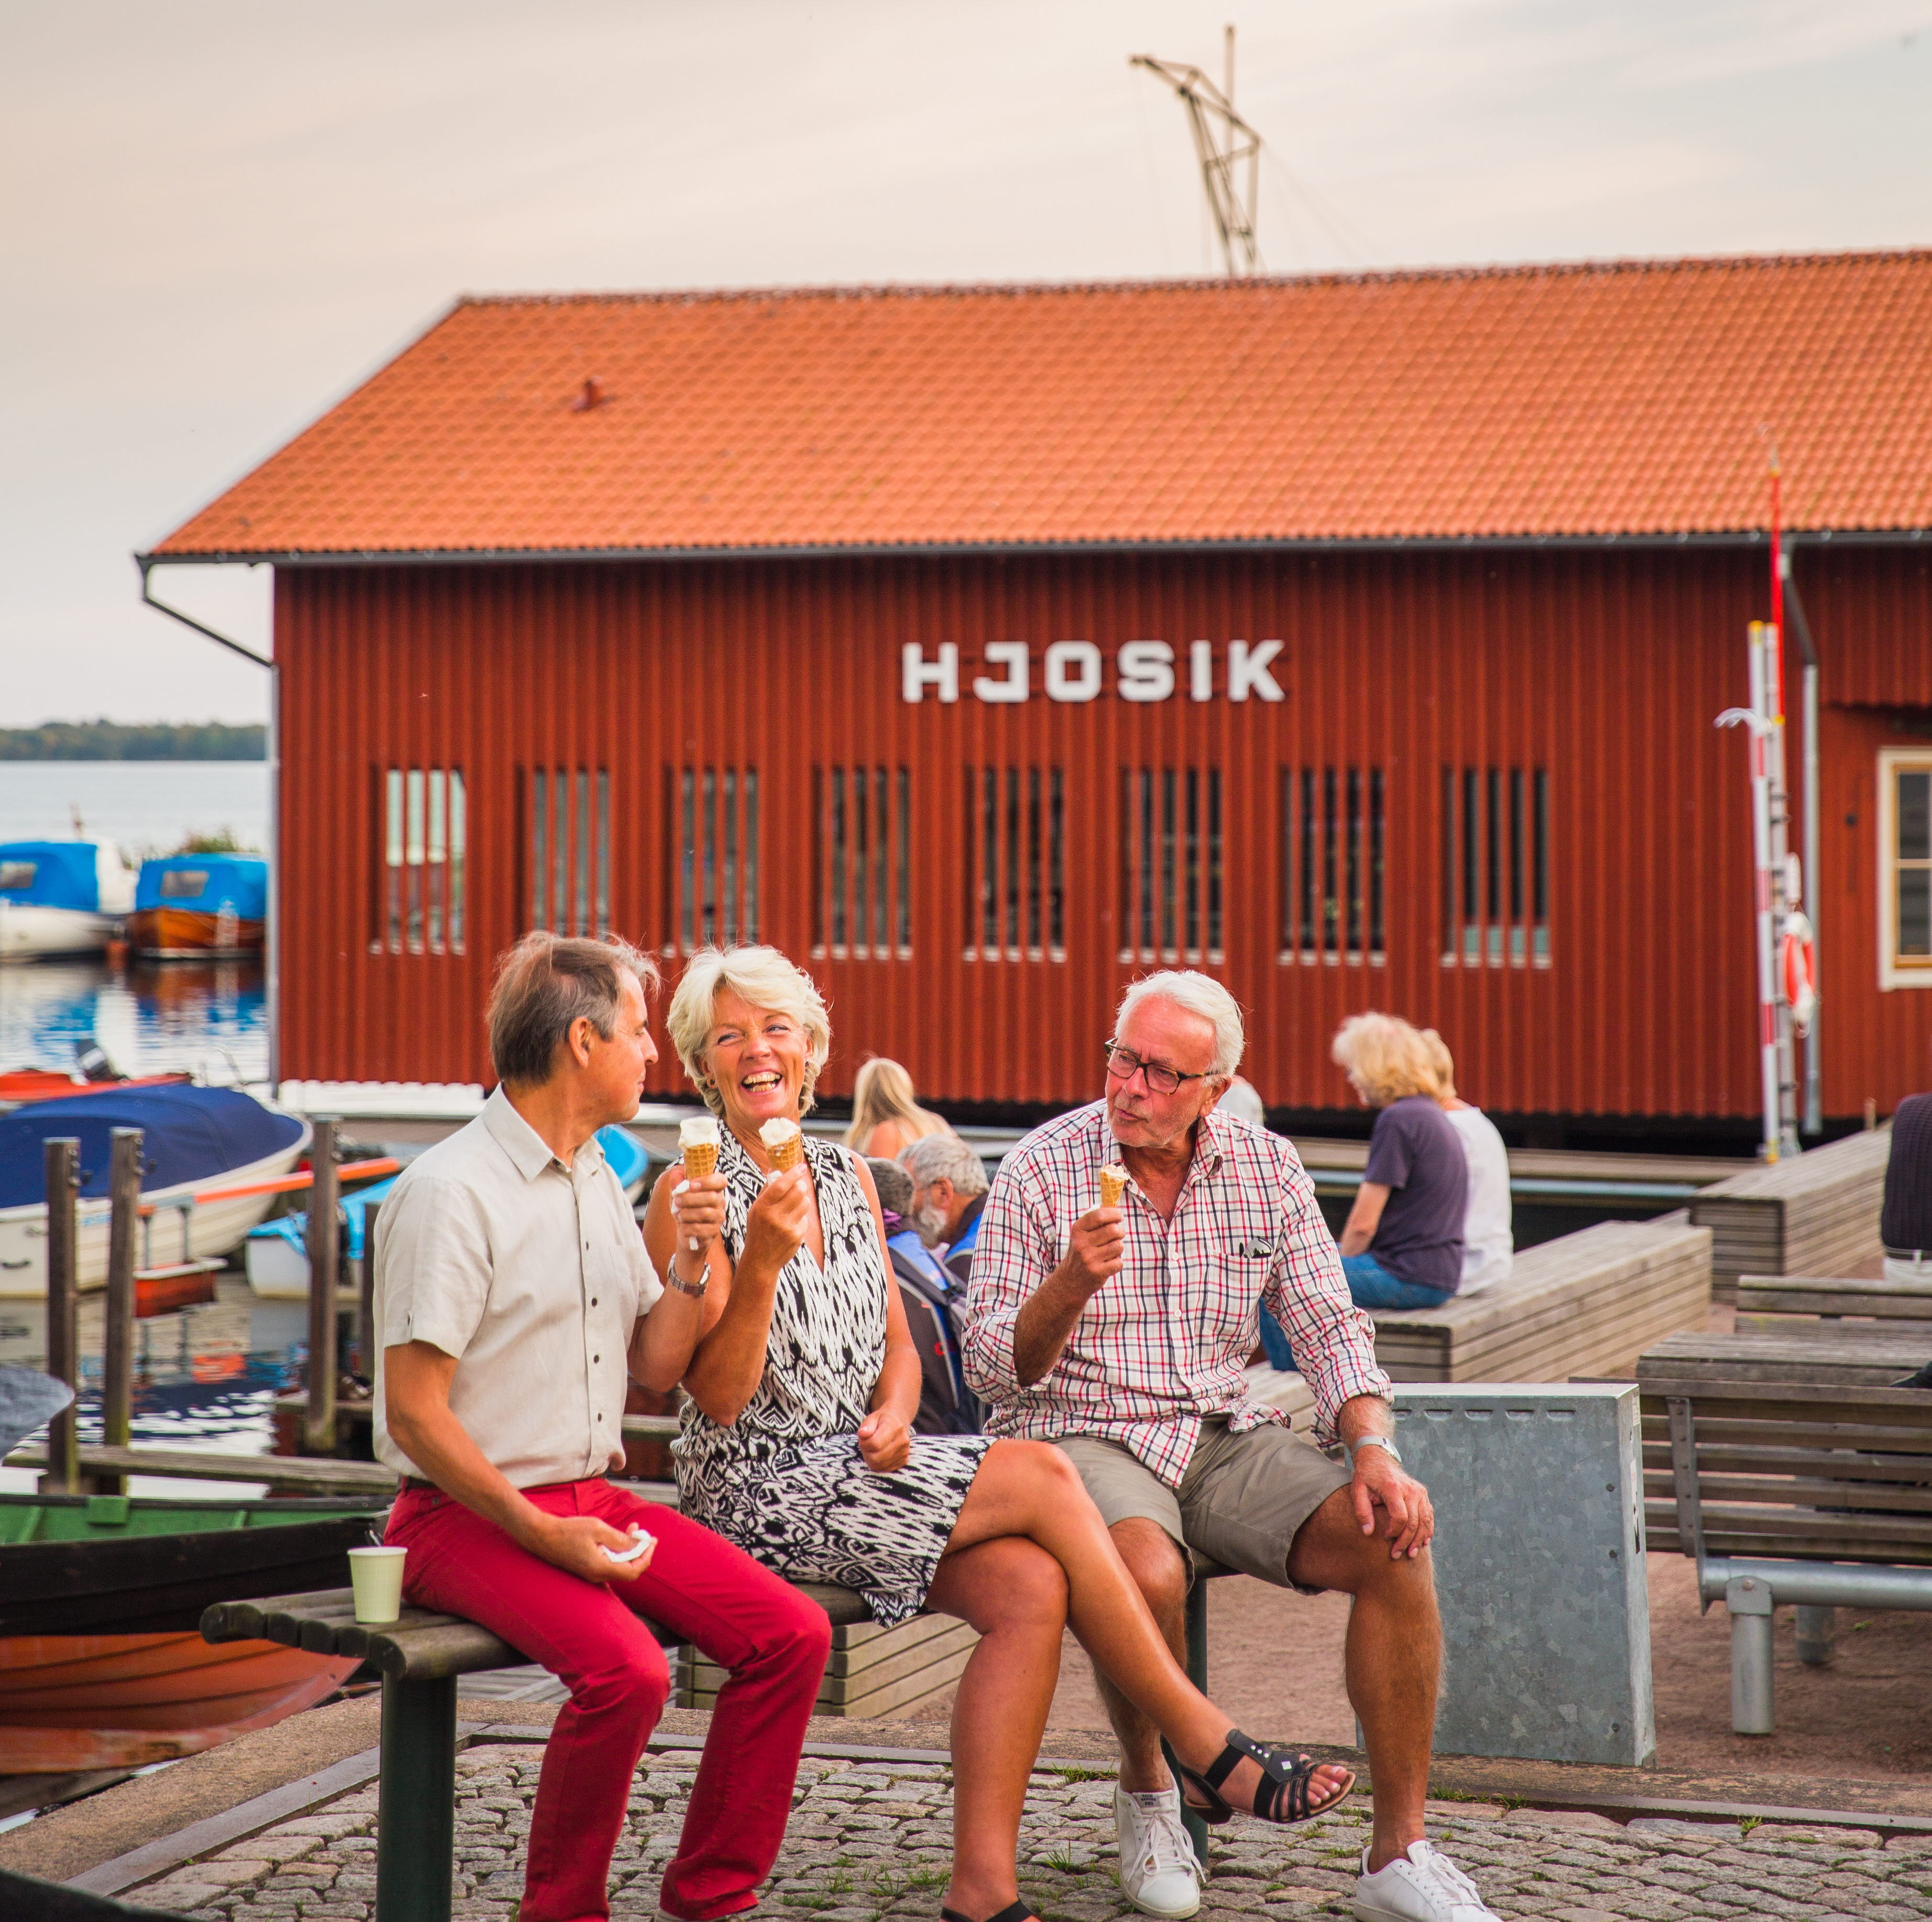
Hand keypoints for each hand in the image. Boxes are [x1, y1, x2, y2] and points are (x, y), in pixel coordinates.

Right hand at [522, 1511, 655, 1583]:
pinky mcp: (586, 1567)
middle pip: (627, 1568)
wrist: (541, 1535)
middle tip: (643, 1532)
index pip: (632, 1571)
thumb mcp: (597, 1529)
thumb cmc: (568, 1530)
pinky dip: (617, 1549)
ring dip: (628, 1548)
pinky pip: (607, 1561)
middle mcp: (596, 1575)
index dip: (645, 1556)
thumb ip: (619, 1539)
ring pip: (618, 1564)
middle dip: (639, 1550)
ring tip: (633, 1528)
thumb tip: (638, 1544)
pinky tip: (618, 1535)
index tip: (651, 1541)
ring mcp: (590, 1573)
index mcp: (600, 1568)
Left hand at [669, 1168, 726, 1257]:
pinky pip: (700, 1229)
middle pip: (711, 1197)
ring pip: (705, 1213)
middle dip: (689, 1199)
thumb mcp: (678, 1195)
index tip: (691, 1184)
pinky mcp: (714, 1231)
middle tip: (676, 1201)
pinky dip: (687, 1228)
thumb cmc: (685, 1209)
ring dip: (687, 1214)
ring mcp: (718, 1217)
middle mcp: (720, 1202)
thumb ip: (677, 1184)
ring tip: (679, 1215)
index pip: (721, 1180)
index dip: (707, 1181)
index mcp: (714, 1189)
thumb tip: (675, 1174)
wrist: (686, 1232)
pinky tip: (683, 1226)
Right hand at [741, 1163, 809, 1273]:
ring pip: (805, 1202)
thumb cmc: (757, 1230)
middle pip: (798, 1191)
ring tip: (792, 1207)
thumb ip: (766, 1191)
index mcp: (762, 1208)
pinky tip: (790, 1224)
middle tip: (798, 1186)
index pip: (780, 1185)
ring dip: (802, 1200)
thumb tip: (777, 1170)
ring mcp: (787, 1227)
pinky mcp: (797, 1236)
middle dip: (800, 1185)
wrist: (760, 1260)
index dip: (793, 1174)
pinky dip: (800, 1217)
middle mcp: (774, 1217)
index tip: (801, 1166)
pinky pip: (805, 1218)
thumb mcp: (755, 1210)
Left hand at [856, 1408, 912, 1472]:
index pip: (875, 1443)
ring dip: (871, 1459)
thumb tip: (863, 1434)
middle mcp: (902, 1439)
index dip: (864, 1444)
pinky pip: (886, 1469)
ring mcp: (905, 1451)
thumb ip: (867, 1426)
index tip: (863, 1439)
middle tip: (866, 1445)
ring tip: (873, 1449)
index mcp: (894, 1426)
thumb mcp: (872, 1417)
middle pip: (876, 1458)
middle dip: (866, 1453)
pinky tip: (879, 1454)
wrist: (898, 1421)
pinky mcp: (904, 1460)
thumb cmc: (882, 1420)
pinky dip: (879, 1464)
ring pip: (880, 1465)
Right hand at [1064, 1205, 1125, 1292]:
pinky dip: (1117, 1263)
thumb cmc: (1080, 1253)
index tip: (1119, 1216)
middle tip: (1117, 1235)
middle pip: (1113, 1230)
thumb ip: (1095, 1222)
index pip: (1099, 1215)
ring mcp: (1089, 1259)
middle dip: (1120, 1231)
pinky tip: (1108, 1264)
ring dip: (1118, 1248)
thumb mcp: (1080, 1236)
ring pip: (1118, 1246)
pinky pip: (1119, 1262)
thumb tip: (1114, 1207)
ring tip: (1110, 1251)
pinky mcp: (1097, 1272)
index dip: (1113, 1214)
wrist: (1069, 1282)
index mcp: (1077, 1230)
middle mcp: (1081, 1244)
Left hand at [1348, 1447, 1433, 1560]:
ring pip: (1425, 1521)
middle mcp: (1410, 1489)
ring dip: (1419, 1540)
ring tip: (1412, 1554)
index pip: (1400, 1517)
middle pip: (1414, 1522)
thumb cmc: (1366, 1477)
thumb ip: (1362, 1511)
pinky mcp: (1423, 1494)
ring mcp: (1419, 1491)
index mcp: (1393, 1488)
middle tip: (1397, 1555)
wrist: (1378, 1459)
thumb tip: (1368, 1533)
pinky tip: (1423, 1542)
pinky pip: (1429, 1515)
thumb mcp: (1358, 1490)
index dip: (1395, 1532)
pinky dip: (1428, 1530)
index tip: (1386, 1538)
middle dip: (1406, 1541)